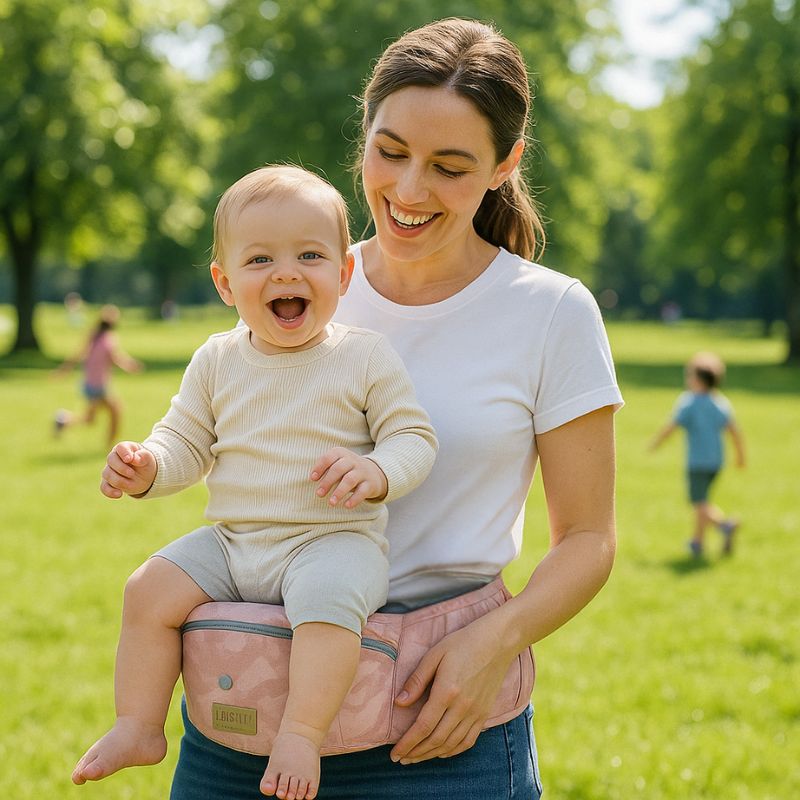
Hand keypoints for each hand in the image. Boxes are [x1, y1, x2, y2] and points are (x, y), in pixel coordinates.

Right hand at [100, 441, 156, 498]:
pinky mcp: (108, 482)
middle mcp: (114, 458)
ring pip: (107, 474)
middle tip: (132, 473)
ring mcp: (110, 470)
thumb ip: (143, 456)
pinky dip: (110, 491)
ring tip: (130, 485)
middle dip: (121, 468)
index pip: (121, 447)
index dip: (124, 453)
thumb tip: (134, 458)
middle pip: (111, 460)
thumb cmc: (145, 463)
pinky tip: (119, 494)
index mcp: (125, 448)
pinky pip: (104, 487)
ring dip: (118, 480)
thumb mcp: (148, 458)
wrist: (145, 476)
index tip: (129, 459)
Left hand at [310, 447, 387, 507]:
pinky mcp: (370, 484)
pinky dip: (354, 499)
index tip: (312, 479)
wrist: (374, 473)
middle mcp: (353, 461)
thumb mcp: (338, 464)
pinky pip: (362, 491)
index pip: (330, 457)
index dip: (320, 467)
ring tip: (331, 503)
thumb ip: (326, 469)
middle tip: (319, 494)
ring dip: (339, 492)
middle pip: (339, 468)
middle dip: (327, 481)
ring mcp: (362, 472)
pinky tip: (346, 506)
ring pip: (350, 480)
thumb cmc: (348, 470)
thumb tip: (313, 479)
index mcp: (342, 454)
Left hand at [389, 615, 515, 763]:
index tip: (394, 753)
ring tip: (416, 758)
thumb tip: (399, 702)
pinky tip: (441, 752)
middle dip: (416, 753)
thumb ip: (417, 680)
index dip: (407, 743)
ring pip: (451, 744)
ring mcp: (476, 713)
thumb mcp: (435, 654)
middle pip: (436, 740)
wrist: (497, 642)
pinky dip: (453, 751)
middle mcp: (462, 707)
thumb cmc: (462, 643)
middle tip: (401, 759)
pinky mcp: (485, 714)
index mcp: (447, 691)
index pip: (423, 726)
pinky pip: (468, 741)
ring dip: (431, 755)